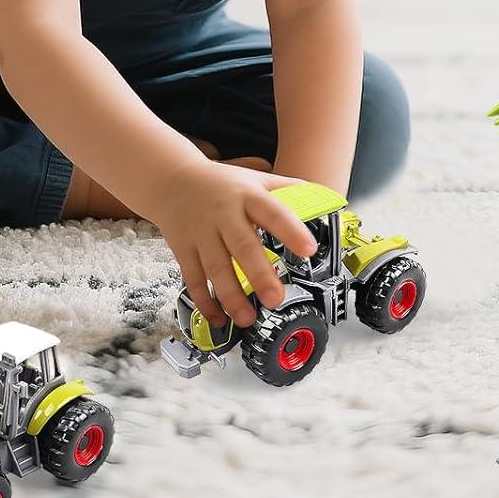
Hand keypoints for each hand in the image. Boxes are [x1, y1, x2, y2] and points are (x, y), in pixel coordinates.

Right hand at [149, 158, 315, 329]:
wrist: (173, 180)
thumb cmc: (222, 183)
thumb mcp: (255, 178)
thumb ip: (287, 189)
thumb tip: (324, 198)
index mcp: (247, 196)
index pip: (272, 212)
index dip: (290, 230)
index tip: (308, 249)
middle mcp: (223, 214)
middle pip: (242, 246)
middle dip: (259, 275)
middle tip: (275, 299)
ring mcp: (201, 233)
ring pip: (215, 268)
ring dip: (231, 296)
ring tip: (248, 318)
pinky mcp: (183, 250)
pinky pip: (193, 280)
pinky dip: (206, 302)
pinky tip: (220, 319)